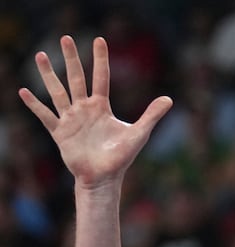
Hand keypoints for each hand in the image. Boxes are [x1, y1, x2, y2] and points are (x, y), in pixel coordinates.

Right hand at [19, 36, 171, 189]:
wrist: (104, 178)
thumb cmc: (121, 158)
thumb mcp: (138, 133)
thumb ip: (151, 115)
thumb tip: (169, 99)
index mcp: (101, 107)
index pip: (100, 78)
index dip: (100, 60)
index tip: (99, 40)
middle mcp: (84, 109)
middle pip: (76, 78)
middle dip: (71, 58)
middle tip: (65, 37)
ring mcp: (70, 119)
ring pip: (57, 92)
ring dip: (49, 74)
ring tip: (40, 55)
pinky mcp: (60, 132)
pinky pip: (45, 116)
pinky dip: (34, 105)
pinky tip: (23, 92)